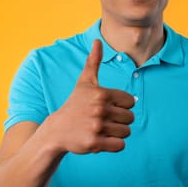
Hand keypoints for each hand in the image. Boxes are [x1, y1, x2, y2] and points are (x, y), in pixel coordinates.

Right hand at [45, 39, 134, 153]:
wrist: (56, 130)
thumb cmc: (75, 105)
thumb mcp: (84, 83)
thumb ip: (93, 62)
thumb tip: (97, 40)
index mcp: (101, 93)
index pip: (131, 102)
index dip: (121, 106)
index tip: (107, 107)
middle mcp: (99, 109)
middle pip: (130, 118)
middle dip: (119, 121)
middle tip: (103, 120)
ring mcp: (97, 126)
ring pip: (126, 132)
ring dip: (116, 133)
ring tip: (101, 129)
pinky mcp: (94, 143)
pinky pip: (120, 146)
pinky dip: (114, 145)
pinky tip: (101, 140)